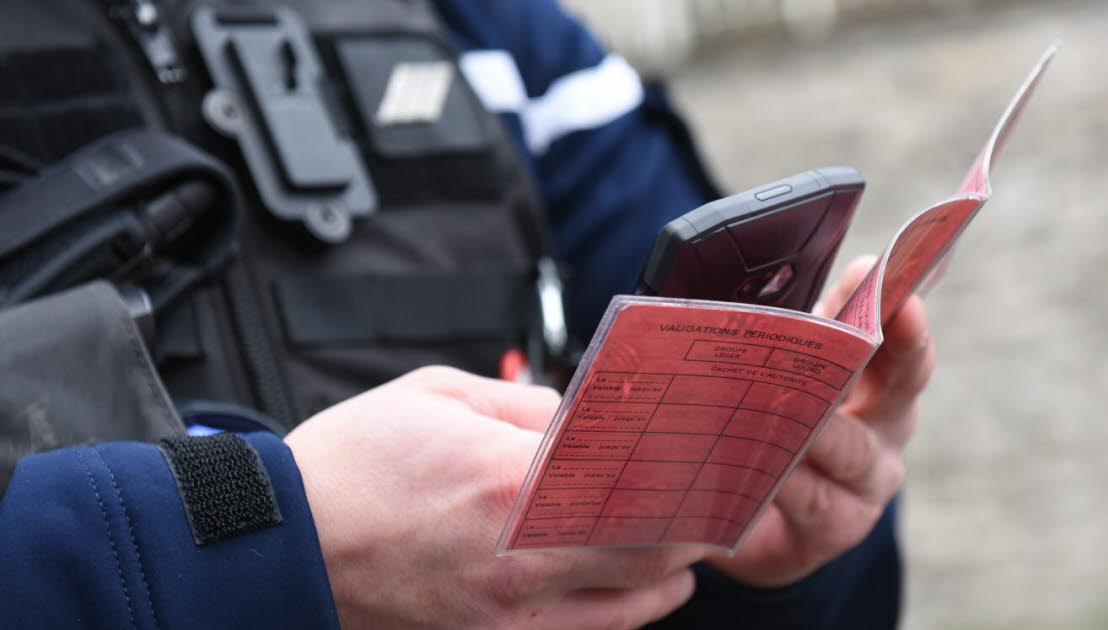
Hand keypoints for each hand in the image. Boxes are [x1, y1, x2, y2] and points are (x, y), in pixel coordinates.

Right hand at [285, 366, 707, 629]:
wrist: (282, 549)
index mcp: (511, 479)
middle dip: (710, 516)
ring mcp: (513, 611)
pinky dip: (636, 606)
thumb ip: (527, 407)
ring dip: (683, 563)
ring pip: (638, 599)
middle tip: (735, 487)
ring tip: (702, 529)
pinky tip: (650, 583)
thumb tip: (585, 416)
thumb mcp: (436, 396)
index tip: (728, 443)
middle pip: (660, 545)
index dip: (700, 460)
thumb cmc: (350, 466)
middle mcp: (524, 555)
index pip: (641, 473)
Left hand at [705, 256, 935, 586]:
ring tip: (789, 403)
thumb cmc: (770, 427)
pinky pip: (815, 501)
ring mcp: (866, 483)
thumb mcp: (790, 370)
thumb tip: (805, 275)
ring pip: (853, 447)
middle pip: (904, 383)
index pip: (901, 333)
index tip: (891, 276)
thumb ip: (806, 325)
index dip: (901, 306)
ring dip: (821, 424)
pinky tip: (768, 469)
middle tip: (874, 318)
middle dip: (895, 347)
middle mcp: (885, 429)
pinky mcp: (835, 527)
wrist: (740, 519)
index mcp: (880, 380)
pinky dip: (790, 482)